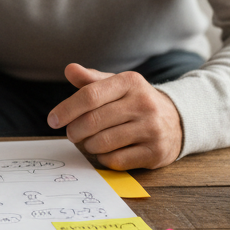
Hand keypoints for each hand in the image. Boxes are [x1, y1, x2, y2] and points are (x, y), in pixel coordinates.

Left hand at [47, 63, 182, 169]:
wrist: (177, 120)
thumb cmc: (136, 101)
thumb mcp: (117, 85)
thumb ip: (91, 79)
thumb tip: (69, 69)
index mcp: (130, 82)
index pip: (90, 95)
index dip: (66, 109)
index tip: (52, 120)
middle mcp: (143, 104)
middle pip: (94, 121)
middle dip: (75, 130)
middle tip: (71, 134)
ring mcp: (151, 129)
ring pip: (103, 143)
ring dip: (88, 145)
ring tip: (88, 142)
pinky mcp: (155, 152)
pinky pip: (116, 160)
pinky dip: (104, 158)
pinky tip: (105, 151)